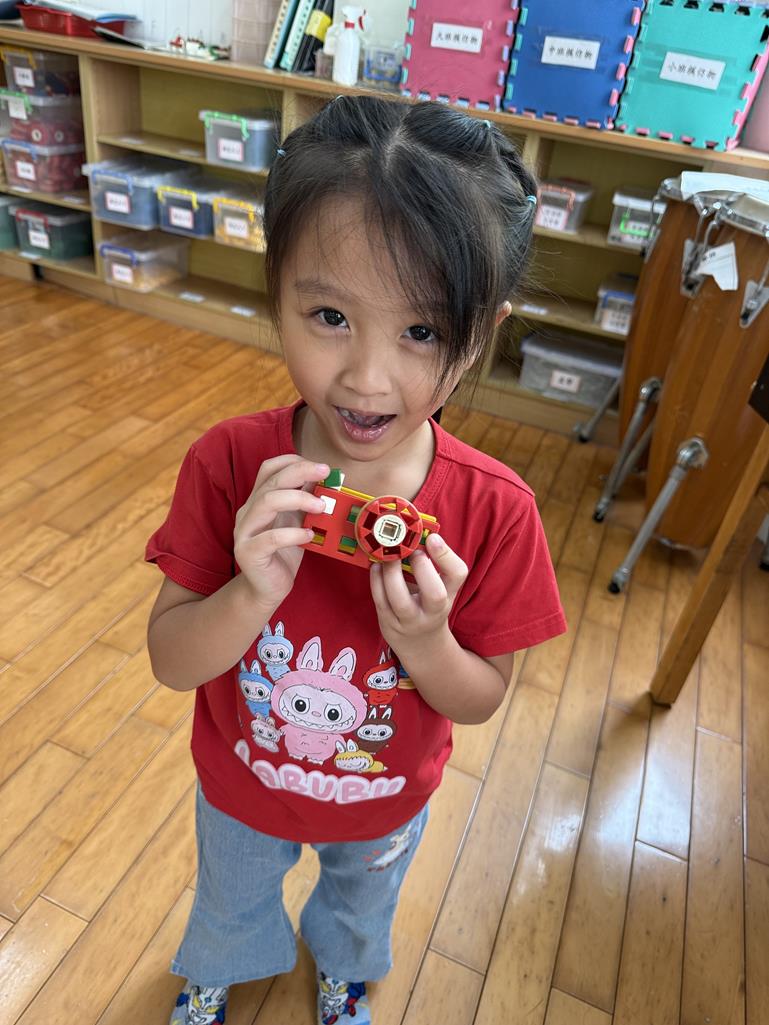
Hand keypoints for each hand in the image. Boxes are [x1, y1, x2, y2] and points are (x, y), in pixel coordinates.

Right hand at [234, 454, 328, 608]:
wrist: (267, 589)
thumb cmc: (284, 553)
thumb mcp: (296, 521)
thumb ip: (304, 501)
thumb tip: (324, 479)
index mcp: (258, 500)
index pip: (269, 469)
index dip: (294, 462)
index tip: (321, 467)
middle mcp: (248, 511)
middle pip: (271, 481)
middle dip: (300, 472)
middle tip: (326, 473)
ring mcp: (245, 531)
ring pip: (267, 502)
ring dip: (298, 499)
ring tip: (321, 506)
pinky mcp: (248, 553)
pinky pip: (270, 538)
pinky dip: (292, 534)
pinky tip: (309, 535)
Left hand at [369, 533, 467, 654]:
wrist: (421, 644)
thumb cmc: (428, 604)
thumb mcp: (440, 586)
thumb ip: (432, 563)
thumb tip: (413, 531)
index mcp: (450, 594)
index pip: (458, 575)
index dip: (446, 556)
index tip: (432, 539)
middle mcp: (433, 611)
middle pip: (435, 595)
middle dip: (421, 569)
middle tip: (411, 552)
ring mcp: (411, 620)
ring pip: (400, 600)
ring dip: (391, 573)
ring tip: (386, 556)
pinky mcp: (389, 623)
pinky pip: (380, 601)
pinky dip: (376, 581)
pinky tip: (375, 566)